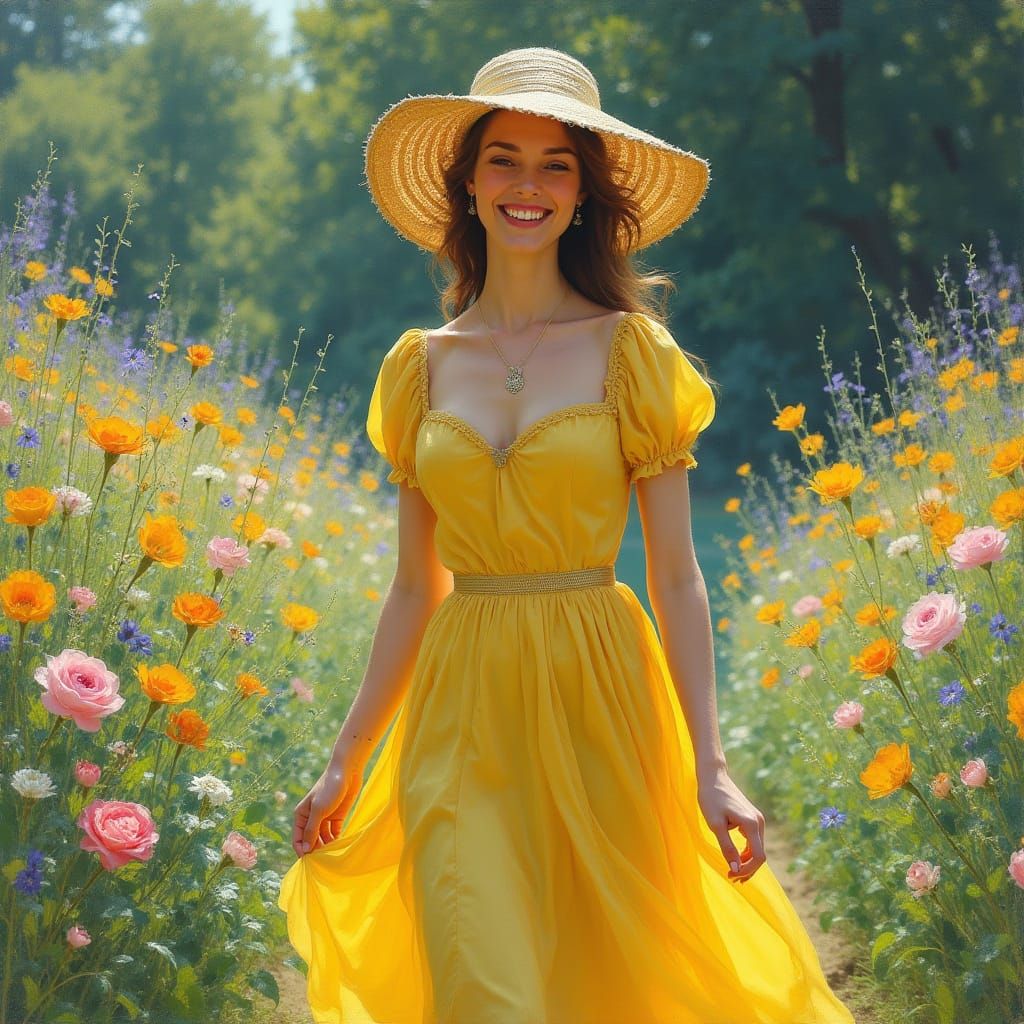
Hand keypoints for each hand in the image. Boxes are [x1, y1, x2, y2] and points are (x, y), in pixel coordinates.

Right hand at [291, 752, 366, 857]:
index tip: (310, 862)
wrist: (348, 771)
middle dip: (315, 850)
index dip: (302, 851)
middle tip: (323, 862)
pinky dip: (335, 840)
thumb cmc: (330, 788)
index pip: (298, 838)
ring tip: (331, 856)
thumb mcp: (319, 810)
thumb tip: (305, 849)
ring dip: (326, 847)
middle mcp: (311, 818)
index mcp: (301, 815)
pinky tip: (339, 847)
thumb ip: (311, 830)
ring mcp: (324, 818)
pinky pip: (333, 833)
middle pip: (310, 840)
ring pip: (322, 838)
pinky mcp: (337, 817)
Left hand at [696, 767, 765, 883]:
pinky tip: (735, 857)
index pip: (758, 856)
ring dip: (746, 861)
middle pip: (760, 854)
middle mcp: (759, 822)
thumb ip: (727, 847)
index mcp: (752, 824)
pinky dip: (746, 851)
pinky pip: (753, 840)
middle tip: (731, 877)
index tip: (731, 874)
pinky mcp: (752, 817)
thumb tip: (735, 868)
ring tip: (732, 871)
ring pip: (757, 848)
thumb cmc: (711, 798)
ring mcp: (757, 818)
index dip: (747, 870)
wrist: (713, 777)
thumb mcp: (715, 825)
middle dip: (747, 868)